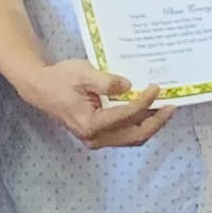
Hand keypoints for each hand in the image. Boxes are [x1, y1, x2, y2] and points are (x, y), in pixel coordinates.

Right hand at [22, 60, 170, 149]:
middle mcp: (94, 137)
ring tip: (164, 110)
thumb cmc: (60, 78)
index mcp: (91, 124)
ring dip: (149, 125)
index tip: (156, 88)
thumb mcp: (83, 73)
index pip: (126, 116)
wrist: (40, 87)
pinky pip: (124, 134)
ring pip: (131, 138)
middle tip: (171, 107)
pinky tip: (148, 112)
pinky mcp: (98, 134)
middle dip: (156, 122)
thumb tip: (129, 87)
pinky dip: (138, 125)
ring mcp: (96, 139)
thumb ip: (107, 82)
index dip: (144, 102)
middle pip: (134, 136)